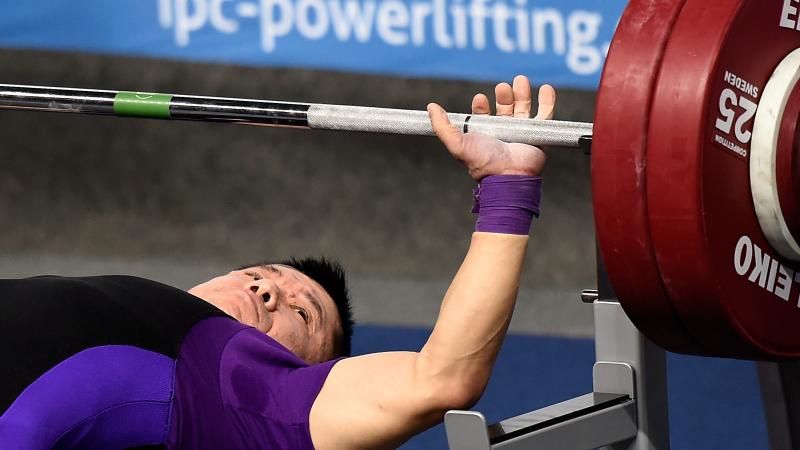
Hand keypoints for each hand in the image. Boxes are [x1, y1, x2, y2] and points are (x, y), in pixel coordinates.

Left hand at [427, 75, 553, 180]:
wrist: (508, 176)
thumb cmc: (483, 162)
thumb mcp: (456, 143)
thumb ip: (442, 126)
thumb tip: (431, 107)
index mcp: (485, 135)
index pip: (483, 115)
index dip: (481, 105)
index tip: (480, 98)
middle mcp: (503, 133)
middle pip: (505, 108)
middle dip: (504, 95)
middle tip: (503, 87)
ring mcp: (521, 133)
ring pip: (523, 108)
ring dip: (522, 93)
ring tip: (520, 81)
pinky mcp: (538, 135)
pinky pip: (545, 115)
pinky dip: (547, 101)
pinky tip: (546, 88)